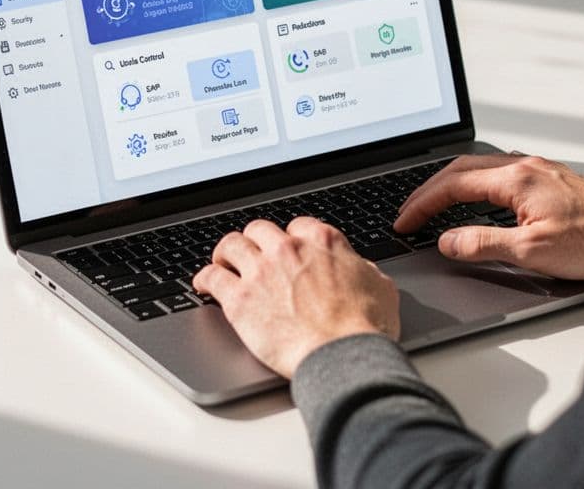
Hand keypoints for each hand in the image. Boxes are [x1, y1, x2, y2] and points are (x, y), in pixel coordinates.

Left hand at [192, 217, 399, 378]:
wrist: (343, 356)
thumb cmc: (365, 328)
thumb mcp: (381, 287)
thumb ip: (364, 271)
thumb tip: (361, 270)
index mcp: (322, 242)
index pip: (298, 226)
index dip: (291, 239)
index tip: (288, 250)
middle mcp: (288, 250)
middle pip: (259, 230)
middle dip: (256, 241)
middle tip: (253, 254)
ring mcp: (260, 272)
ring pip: (231, 245)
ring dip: (226, 253)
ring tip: (224, 262)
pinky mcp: (239, 300)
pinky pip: (211, 277)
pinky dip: (204, 279)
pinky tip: (203, 285)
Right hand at [394, 154, 583, 278]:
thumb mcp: (532, 251)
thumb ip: (483, 244)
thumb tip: (448, 241)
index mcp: (516, 179)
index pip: (453, 184)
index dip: (423, 204)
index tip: (406, 220)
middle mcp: (526, 166)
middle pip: (462, 169)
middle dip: (429, 191)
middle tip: (410, 213)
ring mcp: (539, 170)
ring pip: (480, 169)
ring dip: (452, 186)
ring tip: (433, 206)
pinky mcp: (550, 180)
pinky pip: (499, 176)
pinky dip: (474, 187)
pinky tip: (474, 201)